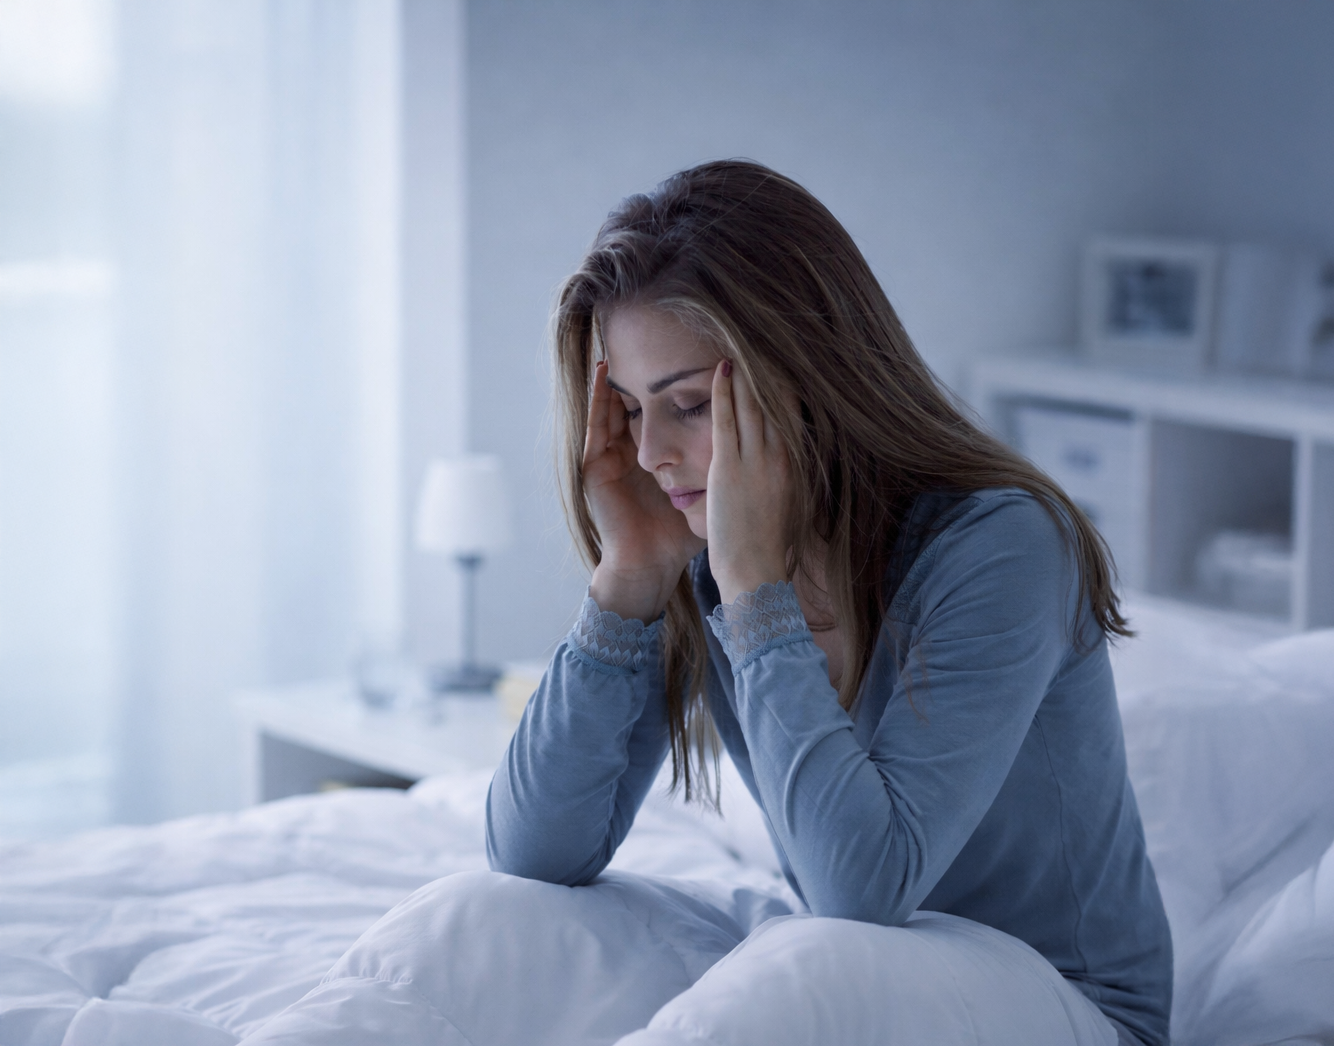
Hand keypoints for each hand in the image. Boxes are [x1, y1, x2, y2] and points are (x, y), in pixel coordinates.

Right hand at [584, 361, 705, 620]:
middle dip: (643, 374)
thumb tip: (763, 461)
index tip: (689, 357)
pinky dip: (596, 398)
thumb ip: (724, 476)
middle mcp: (629, 455)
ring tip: (621, 342)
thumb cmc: (676, 538)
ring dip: (616, 377)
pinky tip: (601, 374)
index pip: (661, 414)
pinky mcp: (593, 467)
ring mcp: (609, 459)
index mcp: (654, 460)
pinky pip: (594, 424)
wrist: (649, 565)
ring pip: (613, 408)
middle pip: (637, 405)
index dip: (672, 387)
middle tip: (653, 336)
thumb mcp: (704, 495)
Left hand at [706, 360, 792, 604]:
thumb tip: (781, 466)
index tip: (778, 360)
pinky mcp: (730, 467)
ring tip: (739, 342)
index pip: (790, 412)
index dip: (783, 383)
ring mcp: (755, 460)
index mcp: (792, 465)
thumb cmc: (765, 547)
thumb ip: (781, 480)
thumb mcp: (784, 506)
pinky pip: (726, 419)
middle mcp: (779, 456)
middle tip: (758, 337)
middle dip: (766, 369)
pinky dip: (724, 391)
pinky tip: (721, 368)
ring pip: (752, 403)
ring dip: (745, 371)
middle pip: (774, 400)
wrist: (756, 571)